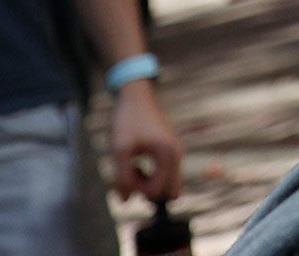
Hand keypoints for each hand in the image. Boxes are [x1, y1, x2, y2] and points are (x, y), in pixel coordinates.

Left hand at [109, 80, 181, 201]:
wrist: (135, 98)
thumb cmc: (128, 122)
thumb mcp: (120, 150)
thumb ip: (122, 178)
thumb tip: (125, 201)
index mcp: (170, 156)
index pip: (157, 192)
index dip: (136, 190)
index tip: (123, 173)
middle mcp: (177, 156)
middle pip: (167, 192)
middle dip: (144, 190)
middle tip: (128, 173)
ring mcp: (175, 154)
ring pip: (164, 185)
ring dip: (145, 183)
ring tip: (129, 167)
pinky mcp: (169, 153)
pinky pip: (162, 176)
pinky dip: (148, 176)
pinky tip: (133, 164)